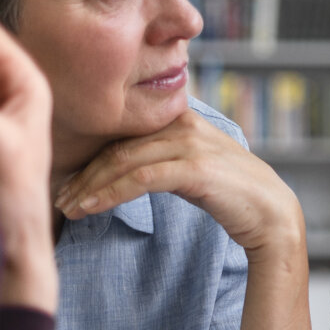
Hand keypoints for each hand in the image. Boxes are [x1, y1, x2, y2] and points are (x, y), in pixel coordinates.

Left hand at [53, 108, 303, 259]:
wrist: (271, 213)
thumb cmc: (231, 193)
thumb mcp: (192, 165)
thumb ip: (162, 156)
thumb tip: (122, 166)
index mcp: (179, 117)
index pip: (122, 134)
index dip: (89, 158)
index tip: (67, 182)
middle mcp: (182, 124)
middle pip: (116, 146)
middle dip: (82, 175)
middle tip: (58, 199)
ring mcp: (189, 144)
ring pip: (122, 161)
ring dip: (88, 187)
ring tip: (67, 208)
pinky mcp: (195, 168)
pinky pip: (140, 179)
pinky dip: (110, 194)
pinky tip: (90, 209)